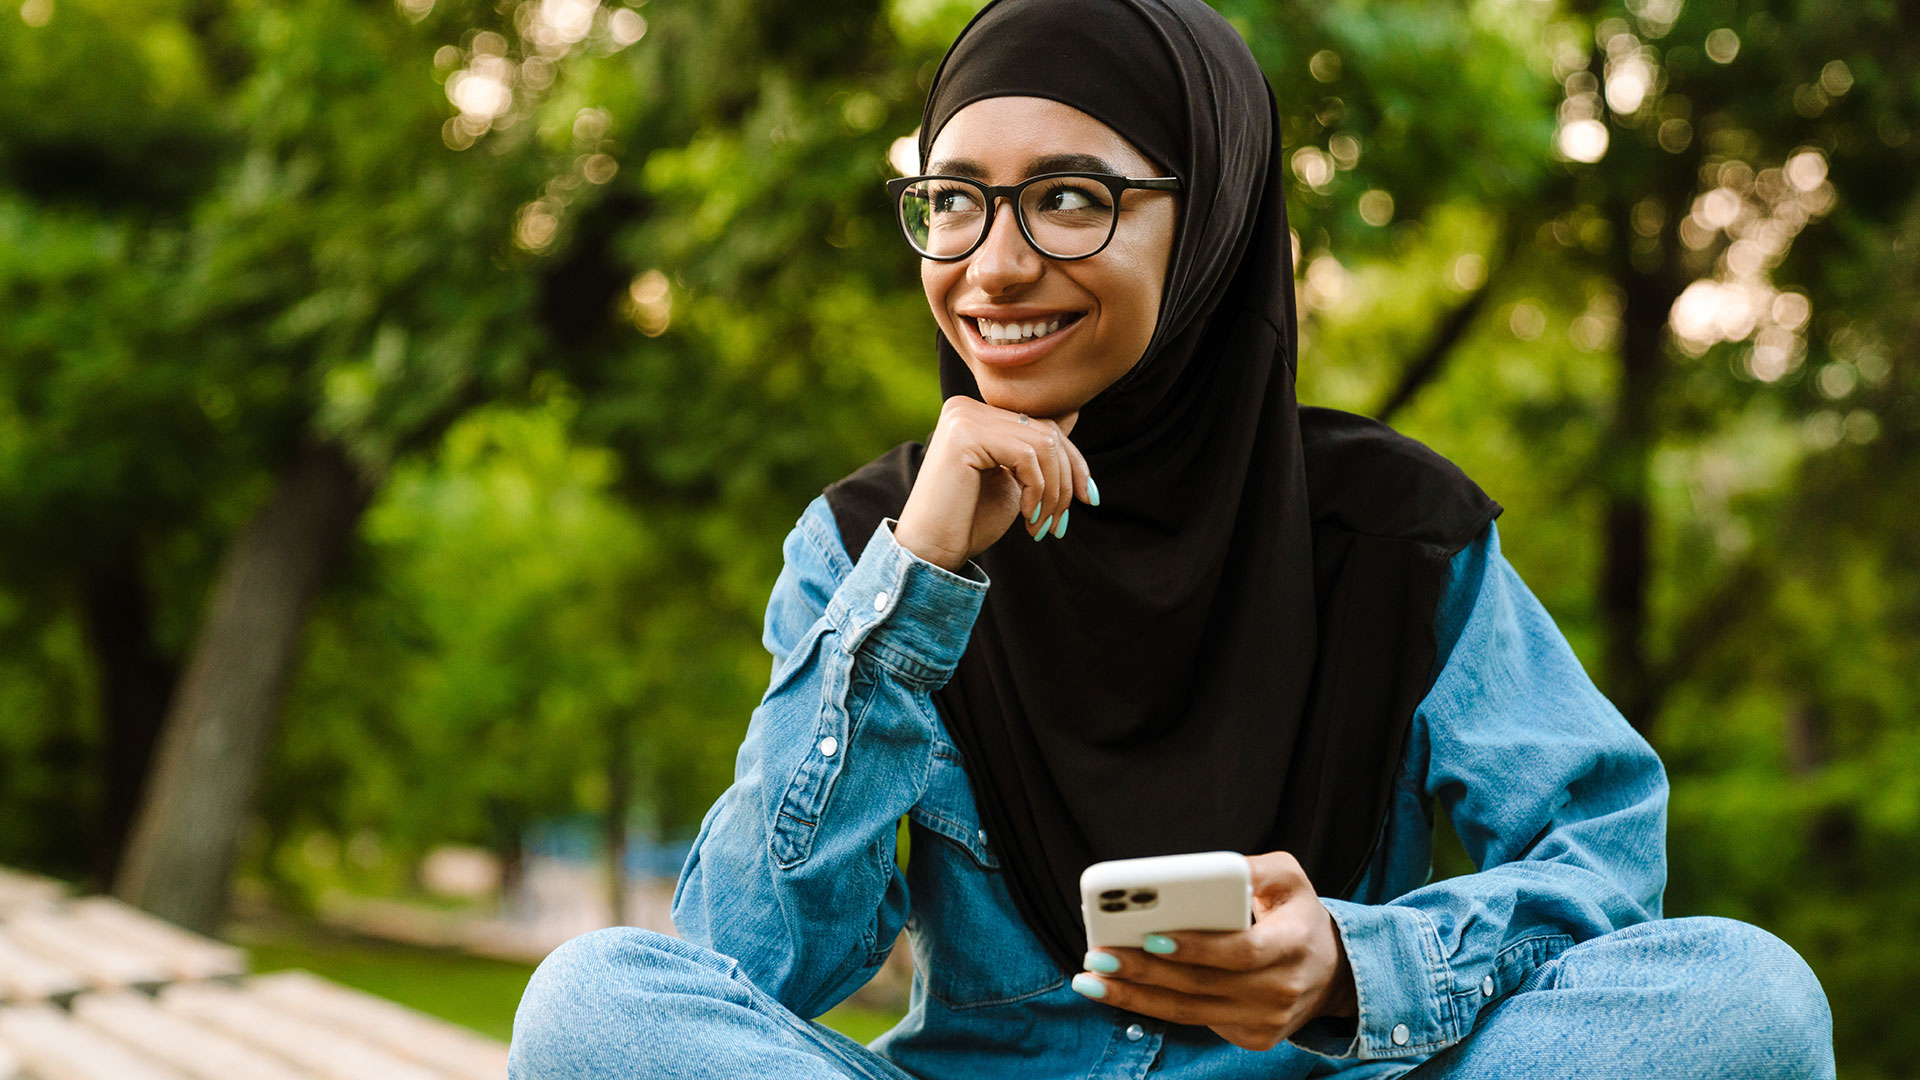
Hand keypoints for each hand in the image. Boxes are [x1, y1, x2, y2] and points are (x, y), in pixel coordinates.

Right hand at [893, 396, 1094, 571]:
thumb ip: (1035, 453)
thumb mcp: (1013, 481)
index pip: (1042, 426)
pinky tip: (1027, 517)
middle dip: (1067, 480)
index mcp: (976, 414)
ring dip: (1054, 491)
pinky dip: (1038, 490)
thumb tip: (1073, 420)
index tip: (1089, 498)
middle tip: (1060, 523)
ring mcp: (963, 418)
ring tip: (1042, 525)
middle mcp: (966, 407)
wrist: (931, 550)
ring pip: (1043, 444)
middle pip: (1047, 432)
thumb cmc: (969, 522)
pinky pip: (1027, 456)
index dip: (1074, 462)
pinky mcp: (964, 436)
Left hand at [1072, 851, 1358, 1051]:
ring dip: (1133, 997)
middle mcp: (1281, 990)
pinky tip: (1118, 991)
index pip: (1240, 951)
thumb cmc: (1297, 915)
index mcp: (1293, 945)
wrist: (1332, 974)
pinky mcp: (1251, 1038)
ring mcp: (1265, 1021)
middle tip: (1098, 954)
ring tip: (1091, 979)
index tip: (1151, 935)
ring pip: (1188, 1011)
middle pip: (1201, 984)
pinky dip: (1152, 1008)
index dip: (1195, 946)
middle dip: (1143, 971)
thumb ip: (1253, 867)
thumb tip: (1205, 870)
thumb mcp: (1289, 878)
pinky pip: (1194, 1020)